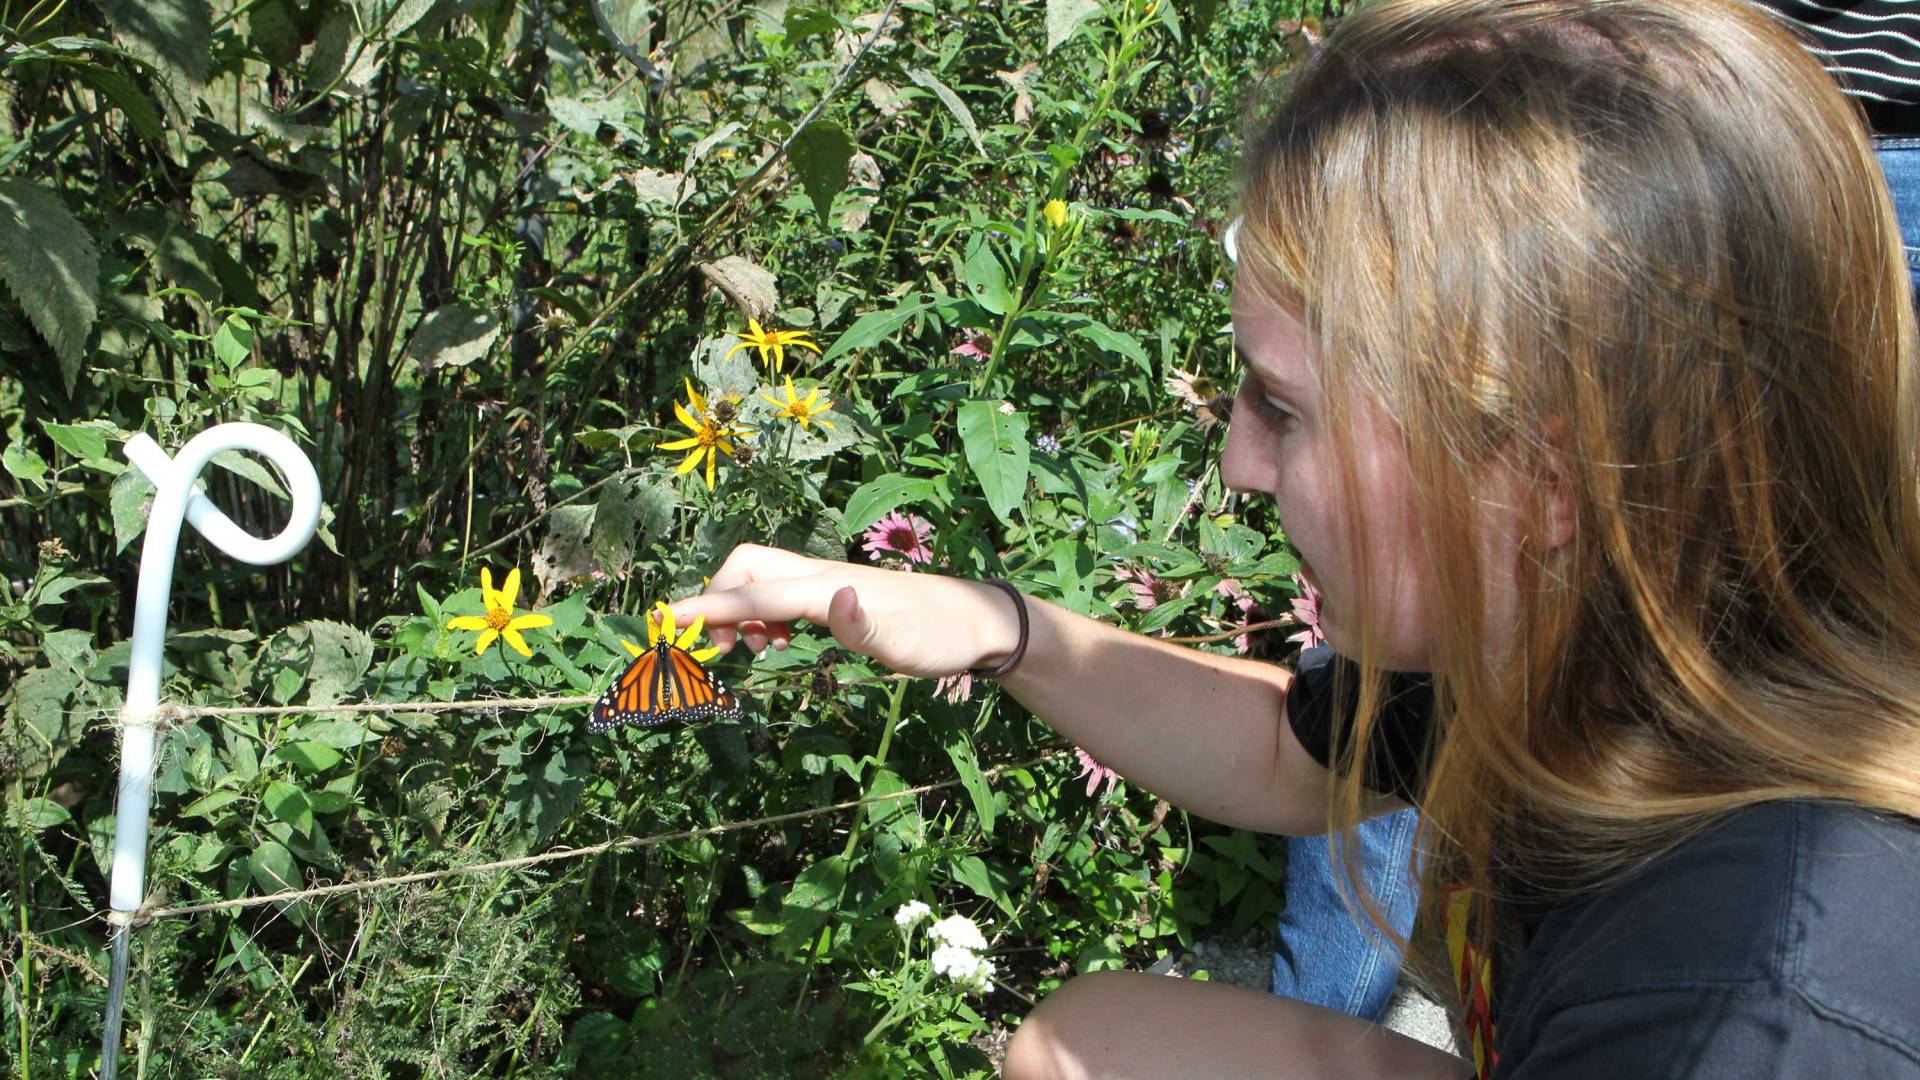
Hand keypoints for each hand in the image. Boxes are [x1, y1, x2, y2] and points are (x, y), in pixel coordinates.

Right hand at [667, 544, 1020, 677]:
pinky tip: (777, 640)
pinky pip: (780, 591)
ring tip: (752, 650)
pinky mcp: (835, 592)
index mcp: (829, 588)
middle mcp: (822, 576)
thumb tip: (833, 600)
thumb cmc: (941, 637)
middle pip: (748, 567)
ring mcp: (827, 581)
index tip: (667, 620)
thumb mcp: (906, 645)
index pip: (755, 593)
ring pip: (761, 577)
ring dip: (740, 608)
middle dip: (719, 600)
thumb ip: (863, 625)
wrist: (976, 619)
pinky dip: (762, 611)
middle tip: (720, 650)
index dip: (710, 607)